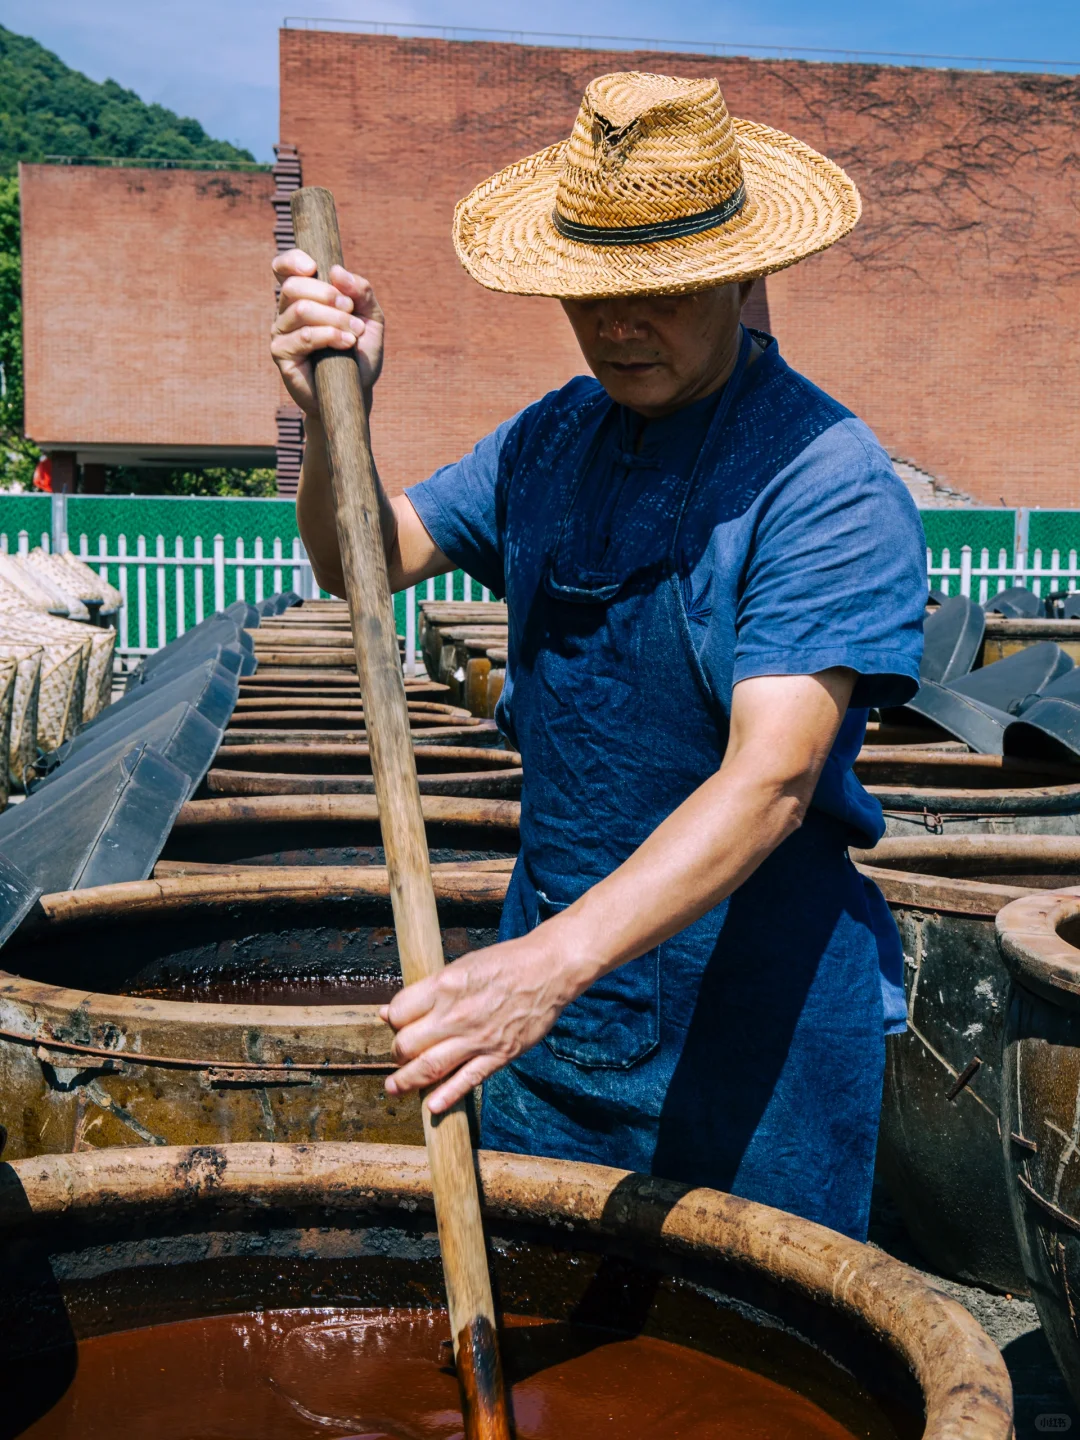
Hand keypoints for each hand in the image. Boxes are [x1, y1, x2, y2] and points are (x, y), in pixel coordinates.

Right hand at [270, 250, 384, 416]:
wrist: (356, 391)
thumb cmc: (359, 353)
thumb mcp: (370, 318)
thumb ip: (361, 292)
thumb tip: (338, 271)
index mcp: (303, 296)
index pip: (283, 268)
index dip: (292, 260)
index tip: (314, 265)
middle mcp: (286, 311)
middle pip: (295, 286)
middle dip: (329, 294)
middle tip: (351, 310)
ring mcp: (281, 332)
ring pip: (302, 310)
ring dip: (335, 318)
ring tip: (355, 333)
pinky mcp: (282, 354)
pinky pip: (304, 336)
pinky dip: (330, 335)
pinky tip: (347, 343)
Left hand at [381, 931, 589, 1113]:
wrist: (549, 970)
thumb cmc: (505, 963)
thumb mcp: (461, 966)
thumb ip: (428, 990)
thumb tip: (391, 1012)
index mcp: (444, 986)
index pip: (399, 1012)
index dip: (393, 1021)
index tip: (396, 1025)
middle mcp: (455, 1015)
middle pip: (407, 1044)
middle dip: (397, 1053)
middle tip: (399, 1055)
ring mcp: (477, 1038)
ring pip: (429, 1068)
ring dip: (407, 1082)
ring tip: (395, 1088)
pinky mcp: (498, 1055)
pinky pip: (467, 1081)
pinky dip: (447, 1096)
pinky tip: (432, 1106)